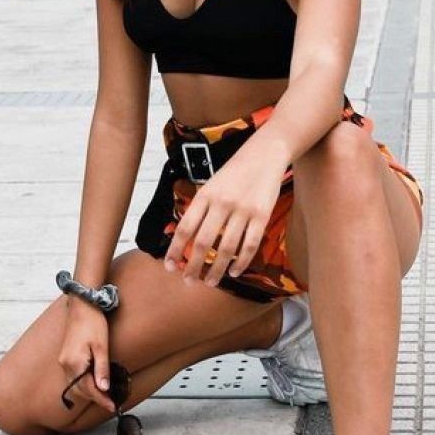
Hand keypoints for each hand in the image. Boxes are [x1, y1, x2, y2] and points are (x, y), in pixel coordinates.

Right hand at [57, 299, 116, 414]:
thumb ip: (101, 369)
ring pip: (75, 385)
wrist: (82, 306)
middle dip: (95, 397)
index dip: (101, 399)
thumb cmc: (93, 323)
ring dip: (88, 391)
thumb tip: (103, 389)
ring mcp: (63, 361)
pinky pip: (73, 377)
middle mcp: (65, 364)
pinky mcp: (65, 357)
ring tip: (104, 395)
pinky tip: (92, 382)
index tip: (113, 406)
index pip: (88, 389)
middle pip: (80, 390)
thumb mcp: (101, 347)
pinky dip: (83, 383)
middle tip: (111, 402)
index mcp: (74, 363)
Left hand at [163, 145, 288, 287]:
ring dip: (217, 270)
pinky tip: (234, 271)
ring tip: (211, 282)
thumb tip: (186, 238)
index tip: (170, 267)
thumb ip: (201, 208)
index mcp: (205, 195)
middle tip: (189, 281)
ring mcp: (243, 210)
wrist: (265, 153)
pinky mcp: (262, 215)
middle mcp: (222, 203)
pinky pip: (250, 245)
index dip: (175, 250)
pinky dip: (241, 262)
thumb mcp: (212, 184)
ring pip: (226, 248)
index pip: (185, 227)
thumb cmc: (235, 172)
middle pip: (203, 242)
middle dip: (193, 266)